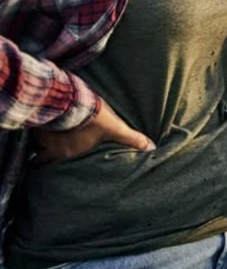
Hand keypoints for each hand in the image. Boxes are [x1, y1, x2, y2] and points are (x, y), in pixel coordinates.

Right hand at [33, 98, 155, 164]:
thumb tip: (152, 148)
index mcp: (70, 153)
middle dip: (41, 158)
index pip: (58, 165)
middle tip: (41, 159)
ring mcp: (43, 135)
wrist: (72, 100)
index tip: (52, 168)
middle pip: (41, 158)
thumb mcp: (115, 128)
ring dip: (39, 142)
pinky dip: (35, 127)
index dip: (53, 167)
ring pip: (36, 144)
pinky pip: (32, 129)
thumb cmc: (95, 117)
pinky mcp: (38, 121)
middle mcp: (53, 148)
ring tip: (40, 142)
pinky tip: (37, 123)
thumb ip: (132, 139)